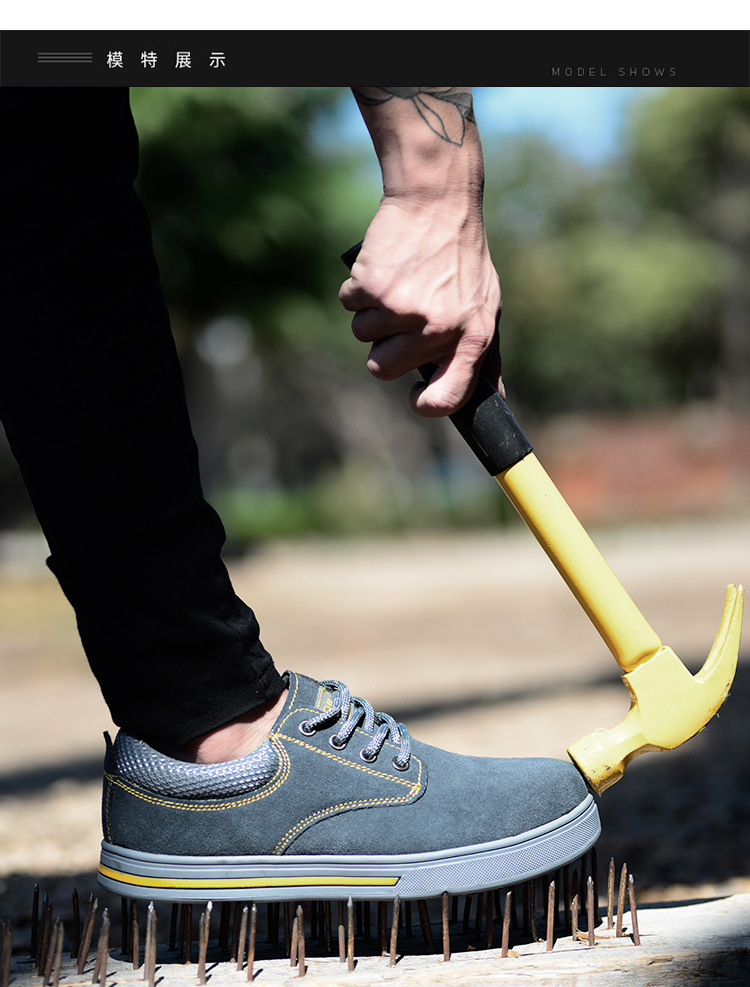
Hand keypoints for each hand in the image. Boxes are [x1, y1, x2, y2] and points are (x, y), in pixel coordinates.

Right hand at [339, 196, 502, 416]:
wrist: (437, 200)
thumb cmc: (462, 258)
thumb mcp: (486, 306)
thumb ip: (484, 355)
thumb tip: (494, 399)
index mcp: (472, 338)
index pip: (447, 398)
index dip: (425, 404)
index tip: (415, 396)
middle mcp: (438, 330)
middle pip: (383, 368)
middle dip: (385, 344)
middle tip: (404, 309)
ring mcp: (403, 310)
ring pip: (363, 336)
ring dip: (372, 312)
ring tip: (398, 281)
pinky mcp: (373, 288)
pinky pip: (348, 305)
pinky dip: (357, 288)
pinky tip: (382, 266)